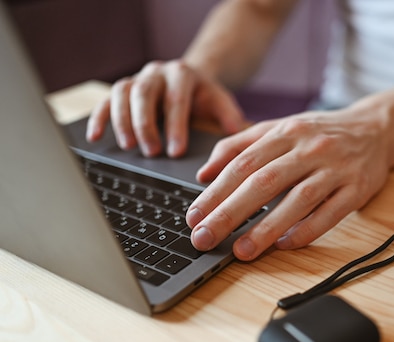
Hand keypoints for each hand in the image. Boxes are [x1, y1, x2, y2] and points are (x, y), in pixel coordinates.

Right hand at [86, 60, 245, 157]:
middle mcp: (156, 72)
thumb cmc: (204, 95)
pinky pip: (105, 100)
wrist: (189, 77)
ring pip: (122, 94)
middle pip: (144, 95)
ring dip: (122, 122)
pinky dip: (99, 118)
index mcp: (182, 74)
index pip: (176, 101)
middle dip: (146, 125)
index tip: (175, 152)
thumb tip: (233, 130)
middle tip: (151, 152)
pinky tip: (95, 137)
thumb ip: (228, 114)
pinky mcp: (122, 89)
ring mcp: (136, 78)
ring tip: (128, 147)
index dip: (175, 127)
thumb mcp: (220, 100)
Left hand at [185, 108, 391, 260]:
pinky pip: (330, 213)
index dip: (216, 192)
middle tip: (205, 238)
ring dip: (267, 228)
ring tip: (242, 251)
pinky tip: (286, 245)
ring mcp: (335, 169)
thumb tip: (204, 173)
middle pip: (264, 182)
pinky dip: (307, 230)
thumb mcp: (279, 128)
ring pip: (297, 200)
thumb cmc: (320, 133)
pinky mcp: (357, 188)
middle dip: (230, 212)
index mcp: (285, 133)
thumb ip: (239, 146)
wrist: (375, 129)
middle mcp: (309, 148)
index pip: (243, 164)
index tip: (194, 216)